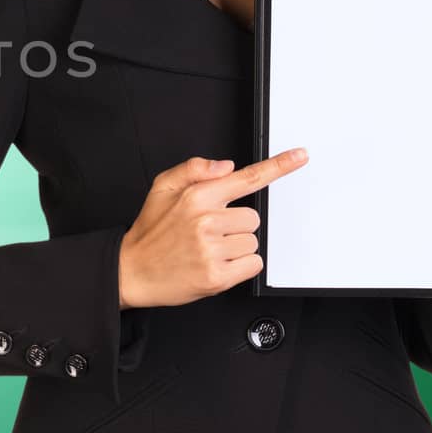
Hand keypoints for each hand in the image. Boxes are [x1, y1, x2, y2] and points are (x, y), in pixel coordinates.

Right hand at [117, 149, 310, 308]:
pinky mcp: (217, 276)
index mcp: (196, 196)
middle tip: (208, 233)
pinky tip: (215, 264)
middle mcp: (205, 220)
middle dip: (236, 226)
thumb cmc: (150, 231)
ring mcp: (211, 249)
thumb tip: (226, 166)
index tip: (300, 156)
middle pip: (253, 218)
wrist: (132, 271)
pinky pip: (253, 264)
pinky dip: (240, 267)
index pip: (245, 178)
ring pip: (252, 242)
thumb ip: (193, 169)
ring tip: (207, 250)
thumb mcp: (161, 188)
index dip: (278, 167)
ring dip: (236, 247)